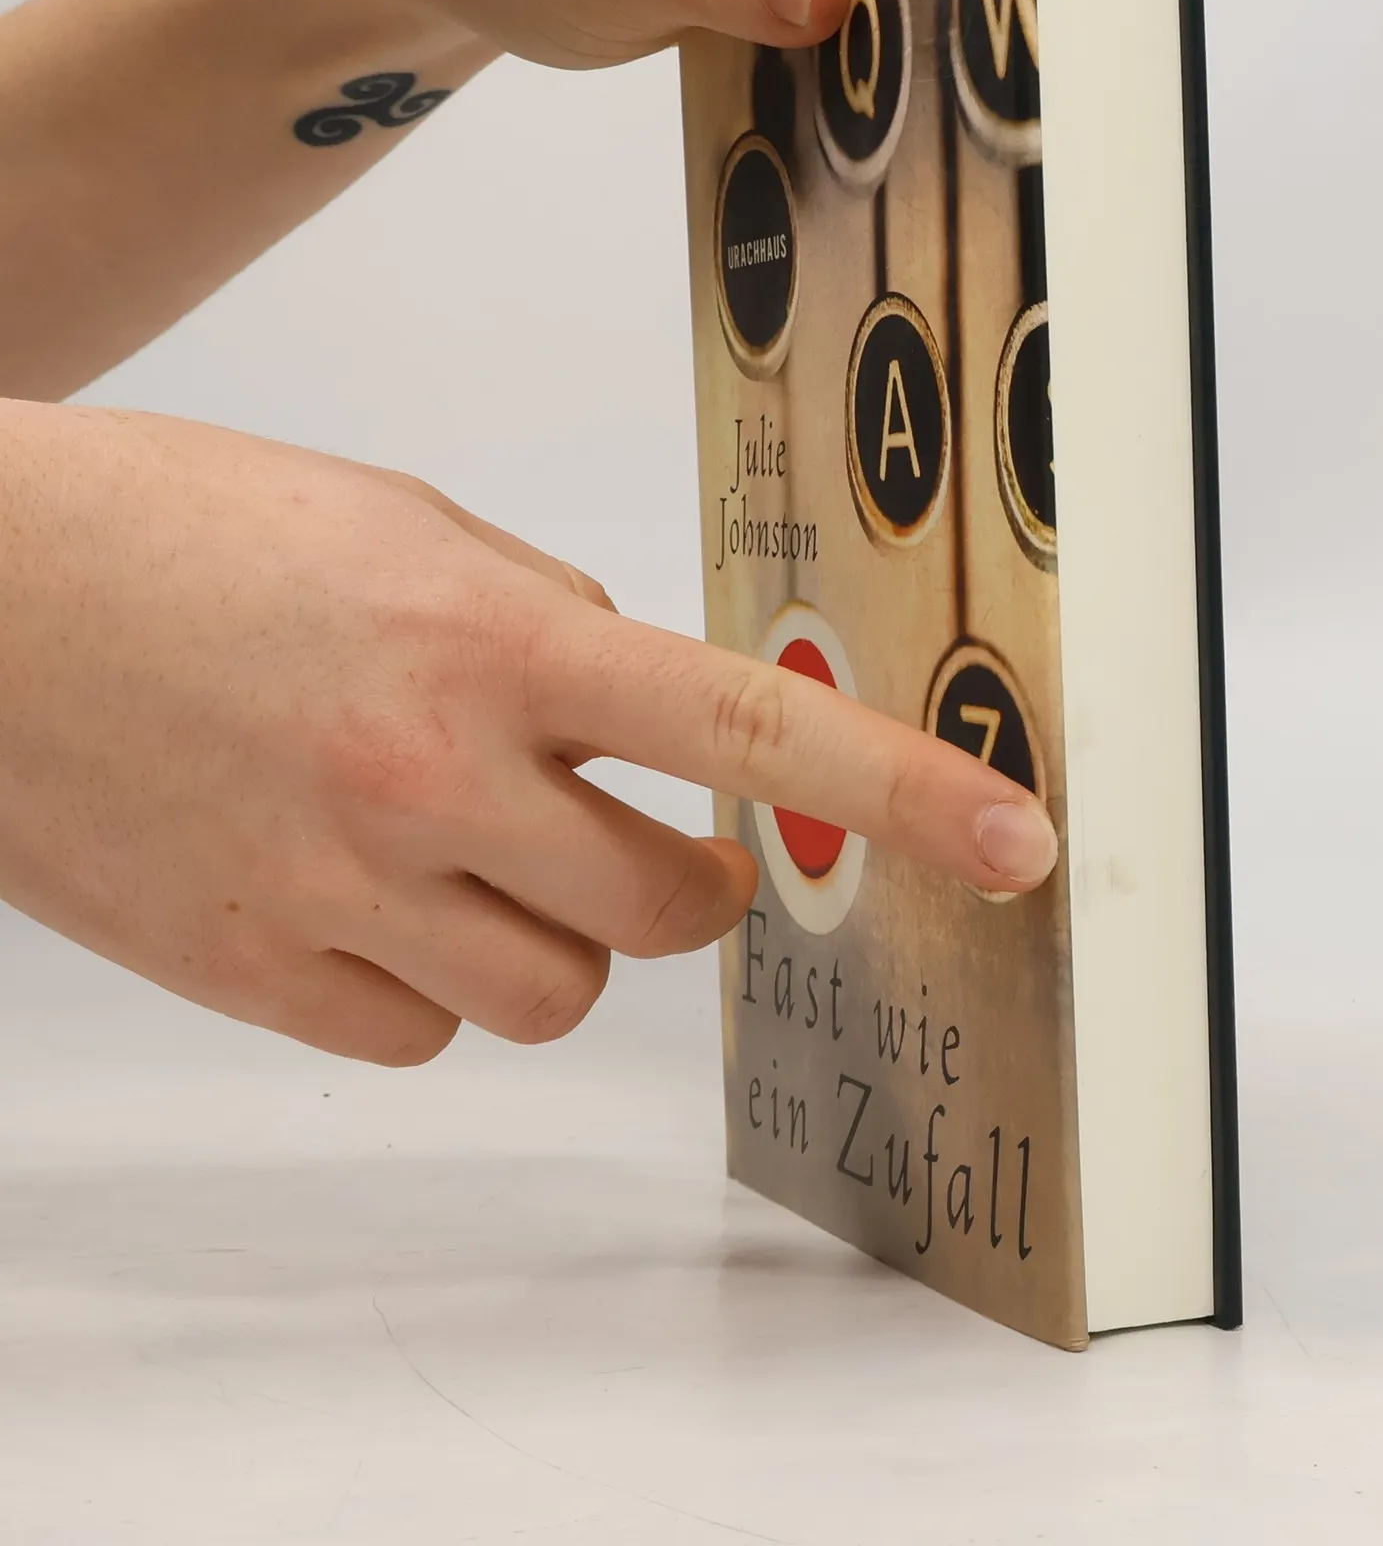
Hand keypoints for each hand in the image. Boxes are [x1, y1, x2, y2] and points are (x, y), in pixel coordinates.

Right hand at [0, 403, 1058, 1063]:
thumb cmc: (188, 528)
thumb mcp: (408, 529)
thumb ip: (546, 623)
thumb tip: (640, 713)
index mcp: (493, 643)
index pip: (751, 728)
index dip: (904, 790)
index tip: (1015, 843)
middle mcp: (433, 780)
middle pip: (673, 914)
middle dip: (693, 884)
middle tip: (648, 833)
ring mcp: (340, 891)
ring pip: (556, 995)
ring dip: (558, 934)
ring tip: (474, 847)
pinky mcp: (255, 974)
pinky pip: (422, 1034)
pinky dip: (431, 980)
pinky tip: (367, 888)